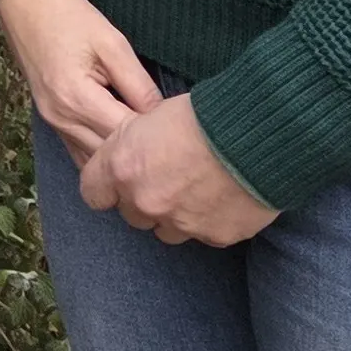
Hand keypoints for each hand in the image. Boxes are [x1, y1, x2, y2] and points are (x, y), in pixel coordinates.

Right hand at [0, 0, 161, 163]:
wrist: (25, 5)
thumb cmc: (70, 18)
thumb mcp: (112, 43)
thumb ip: (139, 84)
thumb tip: (164, 118)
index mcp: (76, 98)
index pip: (126, 135)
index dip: (155, 137)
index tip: (178, 130)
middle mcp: (62, 118)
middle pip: (110, 156)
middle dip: (141, 153)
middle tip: (173, 144)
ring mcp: (54, 124)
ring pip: (95, 162)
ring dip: (122, 159)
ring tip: (153, 151)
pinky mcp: (53, 123)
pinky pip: (81, 154)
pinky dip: (103, 158)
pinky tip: (124, 153)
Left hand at [75, 94, 278, 245]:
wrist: (258, 135)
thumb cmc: (204, 114)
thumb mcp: (150, 116)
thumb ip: (130, 146)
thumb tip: (130, 158)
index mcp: (122, 169)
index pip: (93, 194)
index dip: (106, 186)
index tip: (118, 179)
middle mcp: (146, 202)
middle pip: (132, 215)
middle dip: (145, 200)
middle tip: (169, 178)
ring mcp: (181, 223)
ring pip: (168, 230)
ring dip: (176, 215)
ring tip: (198, 188)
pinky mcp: (216, 235)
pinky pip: (205, 234)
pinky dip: (212, 220)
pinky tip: (225, 197)